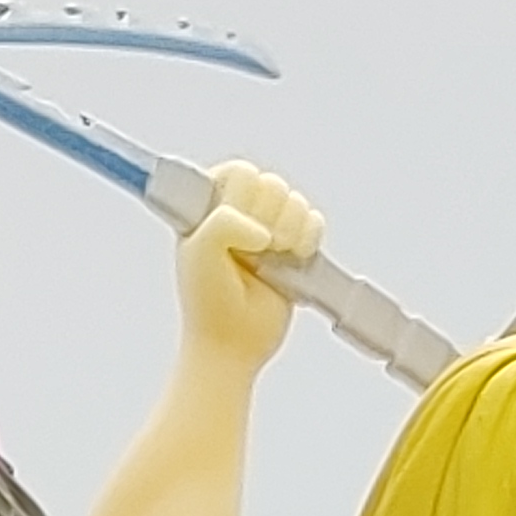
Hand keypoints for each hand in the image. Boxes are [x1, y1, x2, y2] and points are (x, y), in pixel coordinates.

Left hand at [177, 160, 321, 371]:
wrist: (233, 343)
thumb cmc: (208, 299)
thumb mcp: (200, 252)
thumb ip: (224, 222)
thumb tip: (263, 230)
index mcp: (211, 203)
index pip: (240, 172)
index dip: (243, 199)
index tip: (232, 230)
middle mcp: (241, 210)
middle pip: (273, 184)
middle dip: (268, 219)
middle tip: (252, 252)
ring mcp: (270, 227)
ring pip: (296, 202)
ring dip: (289, 231)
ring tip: (271, 259)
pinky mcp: (296, 247)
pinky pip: (315, 222)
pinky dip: (309, 240)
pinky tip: (293, 260)